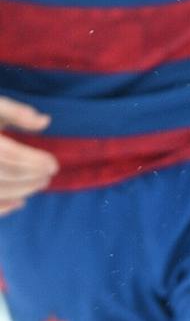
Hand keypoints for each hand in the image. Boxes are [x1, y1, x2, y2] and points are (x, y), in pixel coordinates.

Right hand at [0, 96, 56, 215]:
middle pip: (2, 174)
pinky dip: (0, 207)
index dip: (34, 161)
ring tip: (39, 185)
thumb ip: (17, 112)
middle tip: (48, 177)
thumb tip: (45, 122)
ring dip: (19, 192)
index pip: (9, 153)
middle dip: (29, 178)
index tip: (53, 165)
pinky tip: (19, 203)